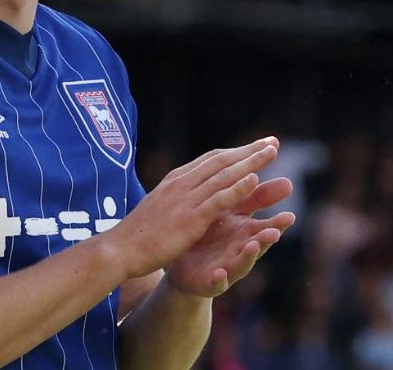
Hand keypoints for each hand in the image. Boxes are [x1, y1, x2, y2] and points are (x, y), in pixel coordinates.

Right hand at [102, 137, 280, 281]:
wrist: (120, 249)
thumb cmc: (138, 232)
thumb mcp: (158, 205)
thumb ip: (175, 195)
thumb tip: (185, 188)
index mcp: (175, 180)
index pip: (210, 159)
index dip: (235, 151)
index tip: (256, 145)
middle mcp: (182, 183)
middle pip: (221, 161)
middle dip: (248, 150)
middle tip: (273, 142)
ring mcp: (186, 199)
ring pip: (224, 175)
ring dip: (250, 162)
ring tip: (272, 152)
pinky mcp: (190, 218)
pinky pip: (218, 199)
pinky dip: (237, 187)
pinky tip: (255, 179)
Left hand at [164, 174, 295, 297]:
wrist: (186, 265)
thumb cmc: (213, 234)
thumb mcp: (233, 214)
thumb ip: (255, 199)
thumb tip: (288, 181)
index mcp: (245, 233)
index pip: (265, 227)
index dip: (278, 223)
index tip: (291, 216)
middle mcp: (240, 251)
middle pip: (257, 246)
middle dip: (266, 240)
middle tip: (275, 232)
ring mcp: (227, 268)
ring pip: (241, 264)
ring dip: (248, 257)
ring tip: (253, 246)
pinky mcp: (210, 283)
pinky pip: (216, 283)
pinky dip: (220, 279)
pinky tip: (220, 274)